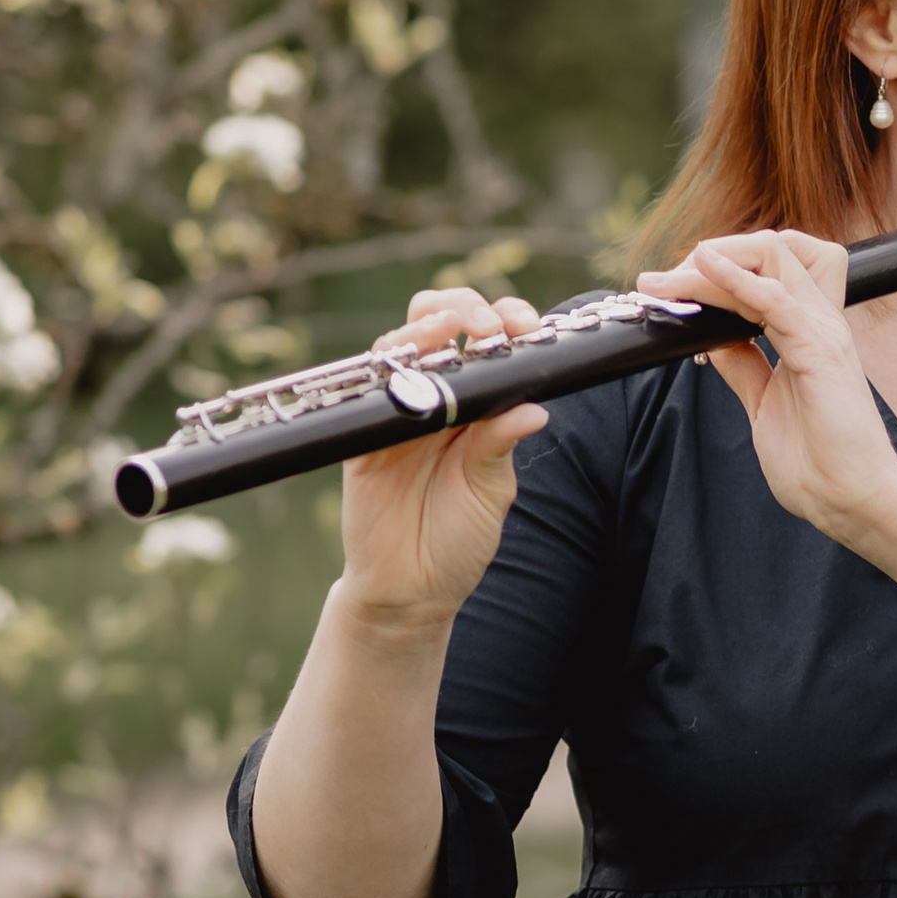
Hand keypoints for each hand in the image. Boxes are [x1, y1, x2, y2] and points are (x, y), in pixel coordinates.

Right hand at [332, 287, 548, 634]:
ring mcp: (396, 409)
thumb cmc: (457, 540)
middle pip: (440, 323)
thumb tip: (535, 407)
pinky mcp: (362, 432)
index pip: (487, 343)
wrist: (410, 591)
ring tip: (455, 330)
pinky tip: (410, 366)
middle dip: (466, 307)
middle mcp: (435, 398)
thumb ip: (501, 446)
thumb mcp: (490, 491)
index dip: (506, 322)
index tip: (530, 328)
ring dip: (428, 325)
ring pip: (401, 342)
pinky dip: (387, 367)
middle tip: (490, 325)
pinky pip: (367, 387)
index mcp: (475, 405)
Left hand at [641, 232, 896, 551]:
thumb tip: (713, 343)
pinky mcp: (819, 351)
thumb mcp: (763, 403)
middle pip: (769, 251)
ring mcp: (823, 331)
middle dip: (711, 254)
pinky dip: (737, 279)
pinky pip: (776, 299)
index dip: (720, 268)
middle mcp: (820, 321)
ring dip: (713, 261)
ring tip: (671, 278)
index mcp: (809, 332)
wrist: (851, 501)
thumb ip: (743, 367)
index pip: (770, 269)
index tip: (671, 289)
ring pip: (772, 259)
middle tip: (663, 282)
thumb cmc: (818, 463)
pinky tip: (704, 267)